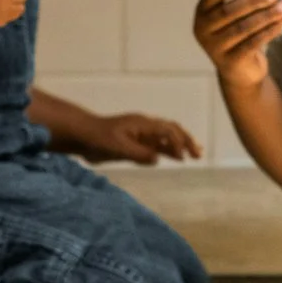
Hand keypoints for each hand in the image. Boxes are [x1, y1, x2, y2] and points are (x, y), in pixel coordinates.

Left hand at [76, 112, 204, 165]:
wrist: (82, 135)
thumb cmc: (97, 138)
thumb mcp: (117, 147)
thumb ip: (137, 154)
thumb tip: (157, 159)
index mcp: (142, 124)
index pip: (167, 131)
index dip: (177, 143)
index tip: (182, 157)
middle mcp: (145, 127)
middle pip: (172, 130)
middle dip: (186, 141)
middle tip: (199, 154)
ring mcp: (141, 135)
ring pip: (167, 138)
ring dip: (181, 145)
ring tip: (195, 154)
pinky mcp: (135, 143)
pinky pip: (157, 146)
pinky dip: (169, 150)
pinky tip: (176, 158)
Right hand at [193, 0, 281, 88]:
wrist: (239, 70)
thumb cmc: (239, 32)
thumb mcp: (240, 14)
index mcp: (202, 13)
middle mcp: (203, 30)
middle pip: (228, 11)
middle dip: (253, 1)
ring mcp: (215, 48)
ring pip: (243, 28)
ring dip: (266, 16)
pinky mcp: (231, 62)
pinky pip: (252, 43)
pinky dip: (269, 31)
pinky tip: (281, 23)